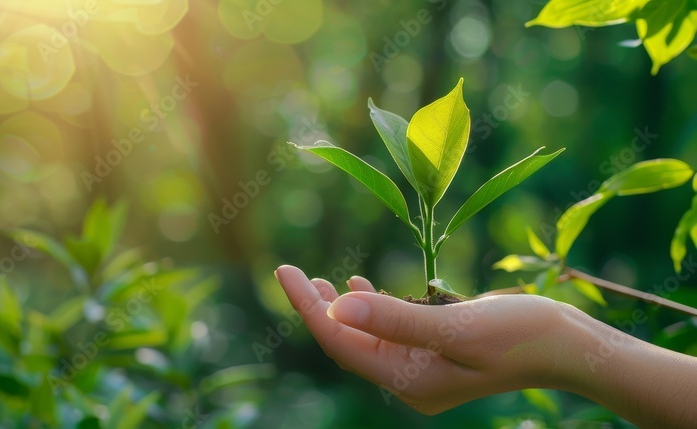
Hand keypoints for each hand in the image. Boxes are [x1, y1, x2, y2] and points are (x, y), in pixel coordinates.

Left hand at [274, 265, 579, 414]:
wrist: (569, 346)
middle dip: (316, 307)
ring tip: (316, 279)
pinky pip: (389, 331)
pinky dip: (373, 308)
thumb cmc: (518, 335)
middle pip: (347, 341)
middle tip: (289, 270)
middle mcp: (409, 380)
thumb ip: (394, 319)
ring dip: (340, 308)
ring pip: (366, 336)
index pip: (340, 343)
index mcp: (408, 381)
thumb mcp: (455, 327)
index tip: (284, 270)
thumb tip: (336, 308)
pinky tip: (360, 287)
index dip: (308, 307)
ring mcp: (421, 368)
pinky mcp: (434, 351)